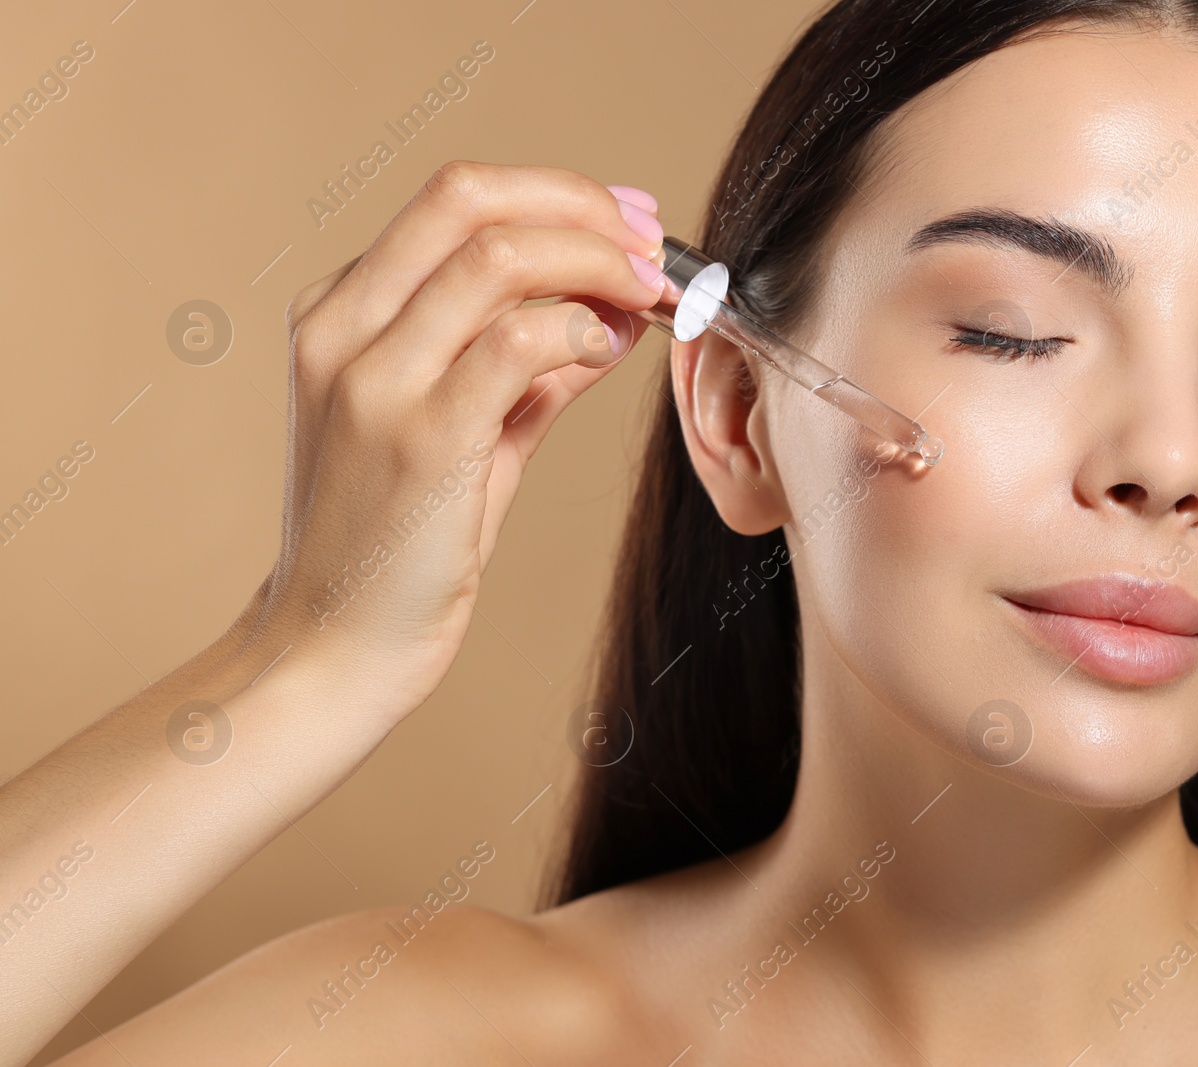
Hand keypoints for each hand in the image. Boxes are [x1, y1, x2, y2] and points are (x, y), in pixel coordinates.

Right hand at [253, 162, 666, 724]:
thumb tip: (612, 311)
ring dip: (597, 261)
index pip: (454, 201)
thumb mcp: (463, 433)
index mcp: (338, 311)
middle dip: (581, 205)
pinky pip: (515, 343)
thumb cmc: (397, 543)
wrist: (333, 647)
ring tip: (651, 294)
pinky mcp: (417, 440)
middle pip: (468, 198)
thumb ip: (526, 367)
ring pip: (497, 257)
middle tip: (651, 244)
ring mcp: (371, 380)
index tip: (630, 221)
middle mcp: (340, 329)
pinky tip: (608, 351)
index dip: (558, 195)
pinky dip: (580, 330)